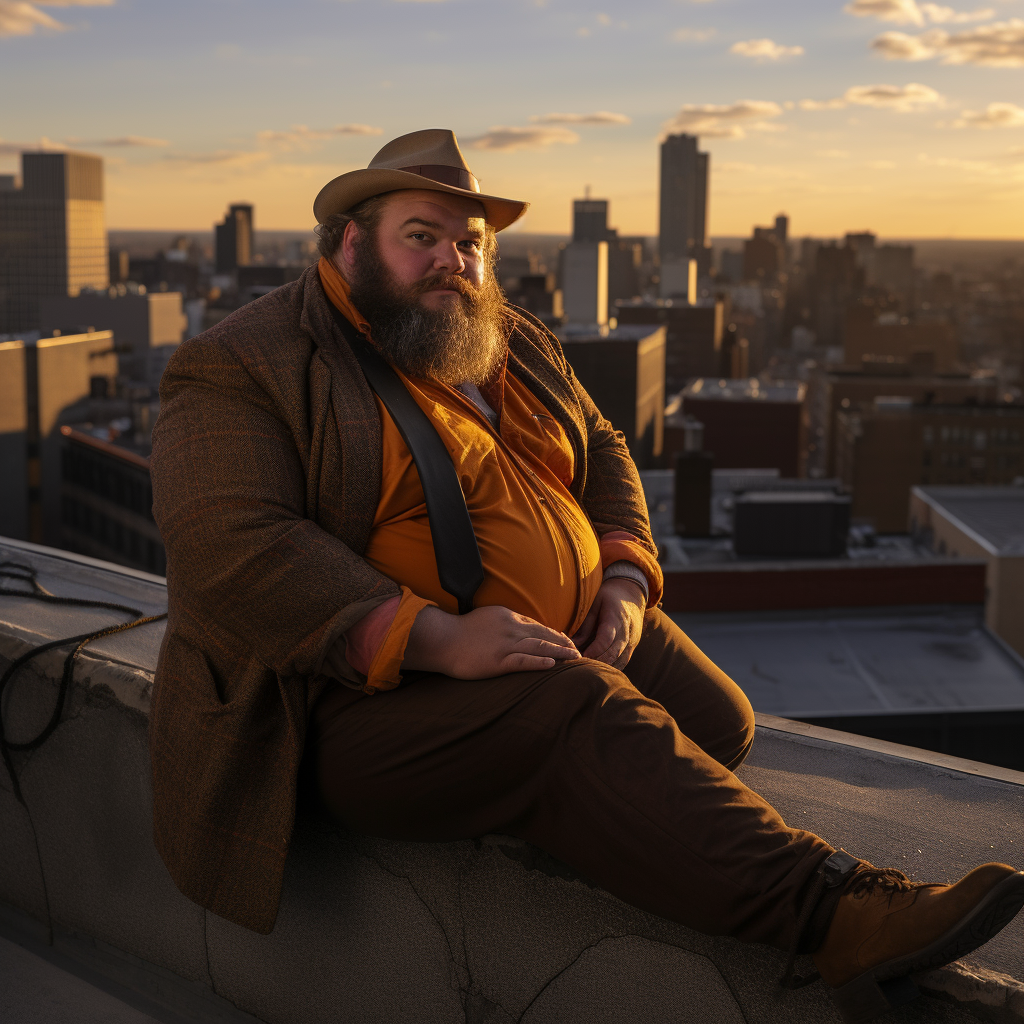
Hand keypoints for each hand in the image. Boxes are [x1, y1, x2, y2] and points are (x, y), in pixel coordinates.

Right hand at [403, 604, 580, 678]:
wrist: (441, 638)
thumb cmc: (459, 631)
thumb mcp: (485, 618)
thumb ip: (502, 623)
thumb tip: (515, 629)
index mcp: (507, 616)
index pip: (537, 625)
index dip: (554, 634)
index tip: (566, 640)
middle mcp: (510, 628)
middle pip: (544, 635)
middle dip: (563, 643)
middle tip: (578, 652)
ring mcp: (505, 645)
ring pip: (539, 647)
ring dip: (560, 652)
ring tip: (575, 658)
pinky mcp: (498, 661)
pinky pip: (523, 661)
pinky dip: (540, 663)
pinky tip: (552, 666)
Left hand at [571, 578, 645, 669]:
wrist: (631, 595)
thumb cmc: (609, 598)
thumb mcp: (595, 604)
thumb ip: (585, 624)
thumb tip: (572, 643)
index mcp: (616, 618)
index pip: (606, 638)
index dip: (594, 650)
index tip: (581, 656)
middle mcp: (626, 632)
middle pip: (613, 653)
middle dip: (596, 662)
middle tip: (580, 667)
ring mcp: (632, 641)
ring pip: (619, 661)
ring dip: (604, 667)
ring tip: (587, 670)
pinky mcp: (632, 647)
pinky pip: (623, 662)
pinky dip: (611, 667)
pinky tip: (598, 668)